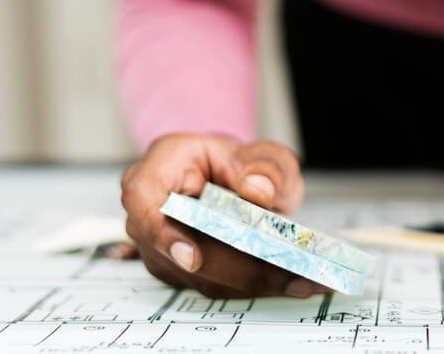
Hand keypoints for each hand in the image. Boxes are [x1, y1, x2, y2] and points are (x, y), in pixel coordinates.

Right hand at [121, 133, 326, 297]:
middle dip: (235, 266)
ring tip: (301, 281)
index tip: (192, 257)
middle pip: (175, 249)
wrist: (242, 184)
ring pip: (197, 276)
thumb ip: (266, 167)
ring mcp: (159, 246)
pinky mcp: (178, 272)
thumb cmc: (243, 166)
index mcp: (161, 166)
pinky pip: (212, 285)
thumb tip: (257, 190)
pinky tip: (290, 284)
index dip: (161, 231)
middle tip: (286, 272)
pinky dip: (251, 287)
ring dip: (250, 282)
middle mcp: (150, 210)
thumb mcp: (266, 156)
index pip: (142, 198)